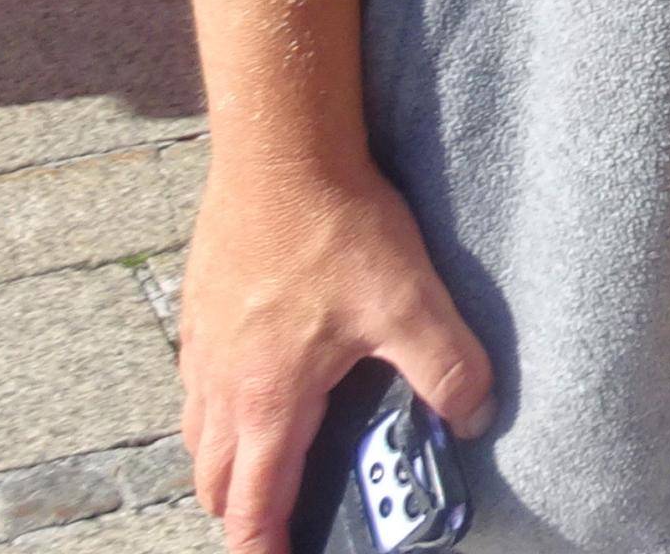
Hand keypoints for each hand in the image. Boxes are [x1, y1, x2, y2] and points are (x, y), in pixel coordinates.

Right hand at [176, 152, 495, 553]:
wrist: (279, 154)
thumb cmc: (335, 227)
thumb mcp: (410, 301)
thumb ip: (448, 367)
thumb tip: (474, 416)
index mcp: (269, 400)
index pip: (254, 505)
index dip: (264, 548)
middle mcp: (221, 385)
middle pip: (215, 482)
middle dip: (242, 514)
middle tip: (275, 525)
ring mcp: (202, 350)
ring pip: (200, 437)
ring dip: (227, 465)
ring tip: (264, 469)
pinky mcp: (200, 314)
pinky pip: (196, 389)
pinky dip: (218, 414)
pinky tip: (254, 389)